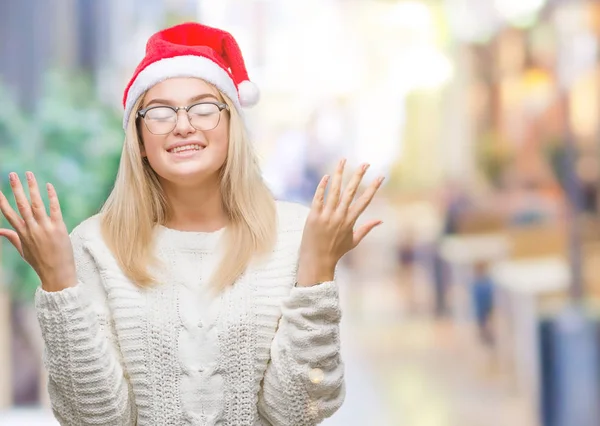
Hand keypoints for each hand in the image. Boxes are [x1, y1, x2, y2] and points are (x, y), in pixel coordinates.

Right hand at [0, 172, 76, 291]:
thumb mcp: (23, 251)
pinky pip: (54, 209)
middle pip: (21, 205)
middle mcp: (31, 229)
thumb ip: (12, 238)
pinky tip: (49, 186)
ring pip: (36, 204)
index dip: (1, 201)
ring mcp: (44, 228)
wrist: (57, 274)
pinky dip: (51, 197)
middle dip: (16, 188)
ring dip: (32, 188)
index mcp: (22, 233)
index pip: (8, 214)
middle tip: (12, 174)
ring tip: (29, 174)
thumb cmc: (40, 262)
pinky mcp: (58, 228)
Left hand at [297, 159, 383, 286]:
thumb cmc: (336, 251)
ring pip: (334, 190)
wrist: (317, 260)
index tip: (381, 176)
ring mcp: (326, 215)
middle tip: (365, 163)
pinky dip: (322, 187)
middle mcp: (340, 216)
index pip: (365, 201)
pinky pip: (318, 198)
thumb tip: (381, 220)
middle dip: (359, 176)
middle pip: (351, 192)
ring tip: (343, 160)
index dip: (374, 188)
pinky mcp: (313, 216)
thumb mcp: (354, 240)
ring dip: (339, 174)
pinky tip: (326, 176)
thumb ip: (367, 228)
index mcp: (350, 221)